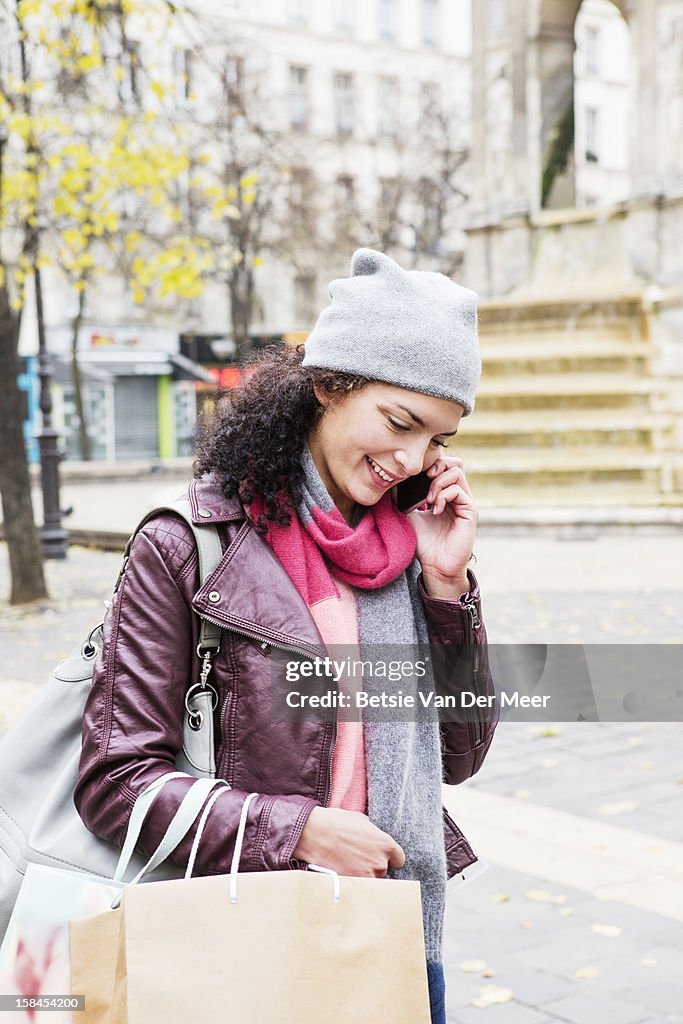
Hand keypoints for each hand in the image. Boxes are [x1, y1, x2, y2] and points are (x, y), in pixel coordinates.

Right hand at [293, 807, 404, 876]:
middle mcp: (380, 864)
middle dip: (373, 866)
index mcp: (386, 845)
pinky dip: (352, 884)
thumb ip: (373, 832)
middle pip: (383, 871)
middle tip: (358, 858)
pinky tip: (342, 873)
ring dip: (363, 876)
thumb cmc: (336, 822)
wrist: (313, 833)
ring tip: (347, 866)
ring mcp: (366, 877)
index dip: (389, 857)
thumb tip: (374, 837)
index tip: (379, 855)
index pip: (398, 859)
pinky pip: (358, 889)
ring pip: (370, 881)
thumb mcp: (361, 820)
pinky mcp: (351, 886)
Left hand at [410, 456, 477, 597]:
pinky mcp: (470, 512)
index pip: (445, 465)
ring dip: (437, 483)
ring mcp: (466, 503)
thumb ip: (403, 497)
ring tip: (427, 500)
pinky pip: (458, 491)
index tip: (415, 476)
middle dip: (437, 465)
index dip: (431, 464)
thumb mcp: (409, 514)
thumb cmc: (424, 543)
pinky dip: (443, 496)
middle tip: (424, 480)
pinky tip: (434, 510)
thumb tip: (391, 481)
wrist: (435, 566)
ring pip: (456, 472)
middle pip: (455, 463)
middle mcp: (459, 496)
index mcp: (447, 494)